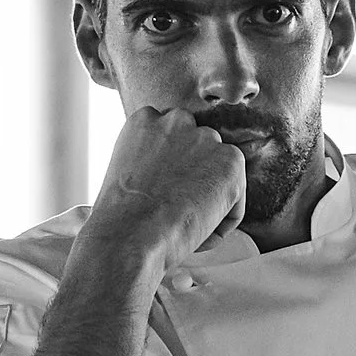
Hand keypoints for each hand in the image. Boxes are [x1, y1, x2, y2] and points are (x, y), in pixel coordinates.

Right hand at [85, 105, 247, 267]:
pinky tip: (197, 235)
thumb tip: (172, 177)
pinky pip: (236, 199)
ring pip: (219, 176)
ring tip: (183, 227)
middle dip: (195, 180)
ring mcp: (206, 138)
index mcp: (145, 120)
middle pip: (200, 152)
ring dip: (208, 202)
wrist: (129, 235)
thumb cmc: (119, 220)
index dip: (173, 171)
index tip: (164, 195)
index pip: (173, 138)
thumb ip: (151, 162)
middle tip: (177, 212)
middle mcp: (176, 120)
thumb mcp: (126, 174)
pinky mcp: (231, 161)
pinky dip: (222, 224)